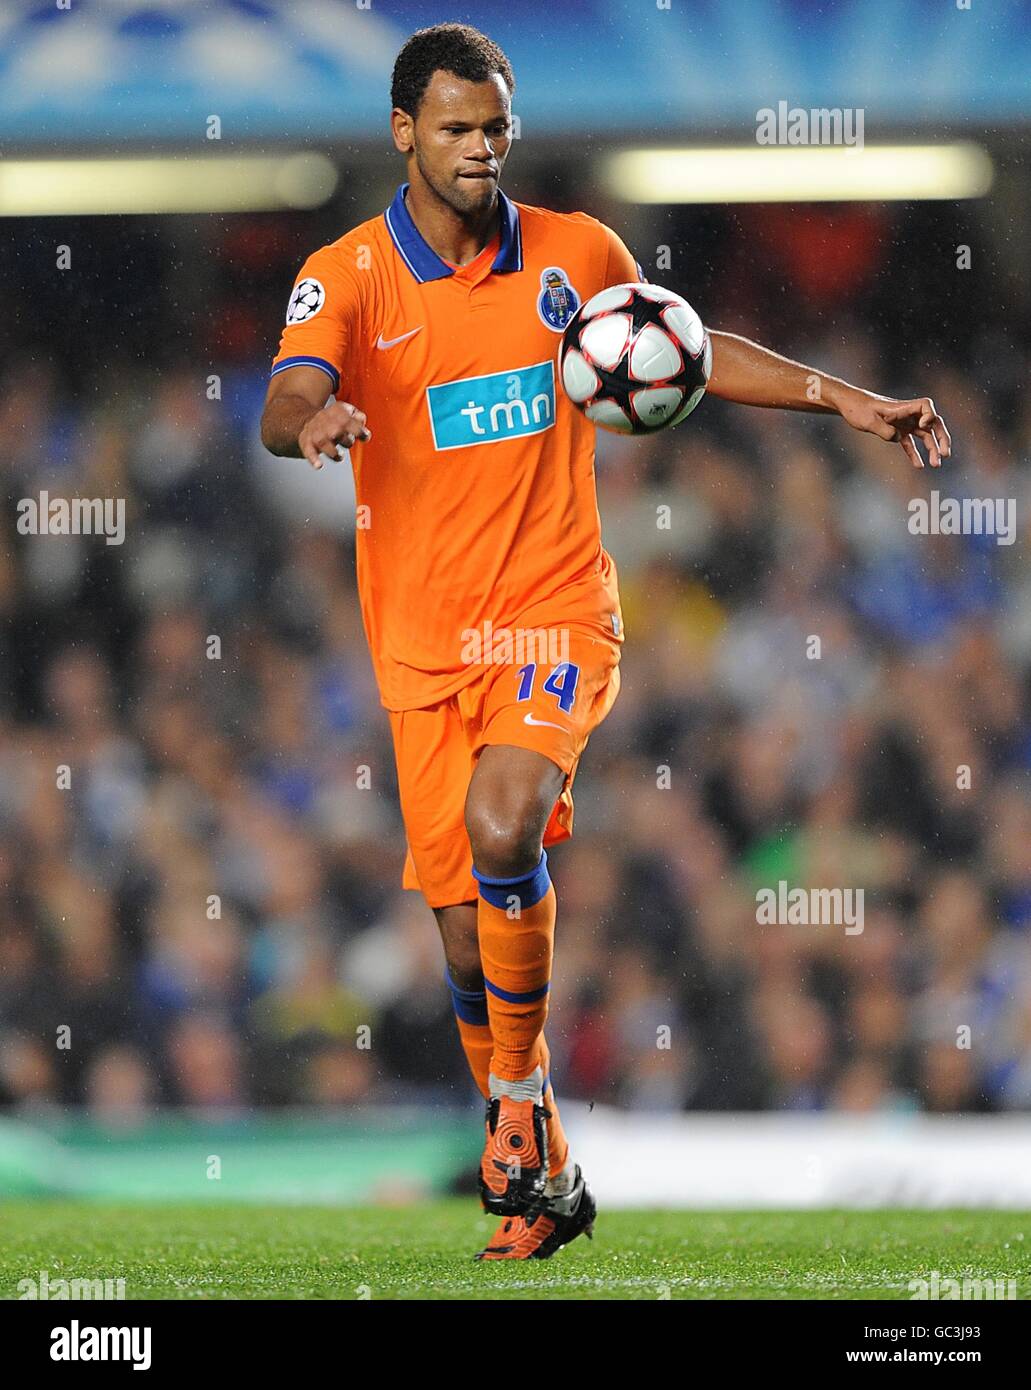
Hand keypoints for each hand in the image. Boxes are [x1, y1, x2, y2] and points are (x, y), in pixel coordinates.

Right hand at [298, 400, 371, 468]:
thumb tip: (364, 429)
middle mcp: (326, 422)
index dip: (359, 431)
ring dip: (333, 452)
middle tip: (348, 443)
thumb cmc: (333, 419)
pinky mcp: (307, 443)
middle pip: (337, 432)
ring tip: (339, 456)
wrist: (307, 418)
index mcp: (338, 413)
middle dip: (346, 441)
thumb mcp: (348, 411)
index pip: (350, 421)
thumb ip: (359, 419)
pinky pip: (309, 451)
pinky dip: (313, 459)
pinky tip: (318, 465)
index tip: (365, 437)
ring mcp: (316, 433)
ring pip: (324, 443)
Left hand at [834, 388, 950, 468]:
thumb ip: (884, 430)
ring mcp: (903, 423)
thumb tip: (897, 438)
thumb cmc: (857, 409)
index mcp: (903, 407)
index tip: (923, 426)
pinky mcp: (896, 431)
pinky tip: (920, 466)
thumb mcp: (869, 420)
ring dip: (932, 449)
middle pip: (932, 423)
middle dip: (941, 437)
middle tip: (946, 454)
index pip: (926, 405)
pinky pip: (909, 443)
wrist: (847, 405)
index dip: (930, 415)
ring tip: (936, 464)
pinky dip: (915, 454)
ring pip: (924, 435)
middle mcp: (907, 414)